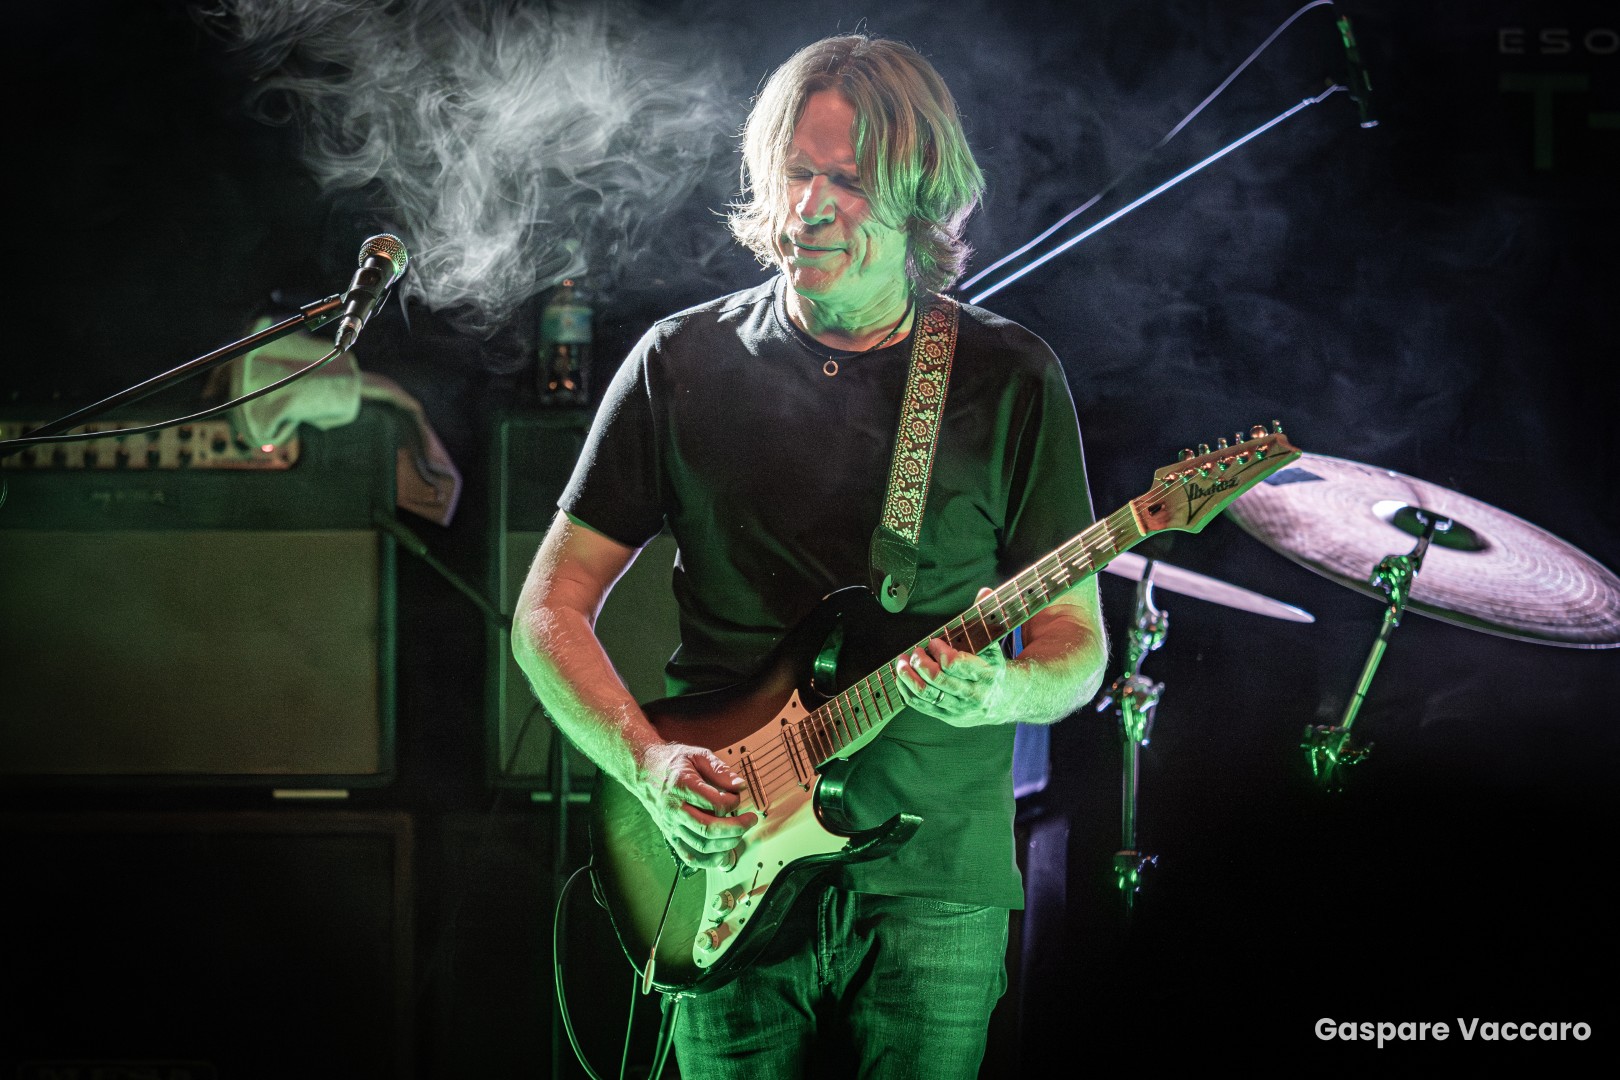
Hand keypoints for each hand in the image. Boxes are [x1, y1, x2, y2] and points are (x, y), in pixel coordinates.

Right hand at [634, 742, 758, 869]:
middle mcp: (674, 809)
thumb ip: (720, 770)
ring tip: (740, 833)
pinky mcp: (670, 836)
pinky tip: (723, 853)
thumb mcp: (698, 755)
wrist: (644, 770)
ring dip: (727, 843)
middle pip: (709, 828)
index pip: (715, 803)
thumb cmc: (672, 762)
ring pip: (702, 845)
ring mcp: (671, 825)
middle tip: (750, 820)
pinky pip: (690, 857)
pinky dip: (709, 861)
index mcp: (682, 786)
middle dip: (736, 827)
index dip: (733, 802)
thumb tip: (740, 785)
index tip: (738, 797)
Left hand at [893, 591, 1008, 727]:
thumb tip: (985, 591)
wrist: (1004, 699)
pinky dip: (907, 690)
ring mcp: (960, 708)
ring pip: (927, 694)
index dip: (939, 651)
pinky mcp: (948, 716)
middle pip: (938, 679)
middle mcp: (973, 694)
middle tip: (914, 651)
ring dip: (908, 676)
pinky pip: (922, 705)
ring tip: (900, 663)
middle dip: (919, 662)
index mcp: (986, 674)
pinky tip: (902, 678)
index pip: (955, 663)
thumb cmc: (992, 665)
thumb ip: (986, 616)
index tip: (933, 642)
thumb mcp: (994, 642)